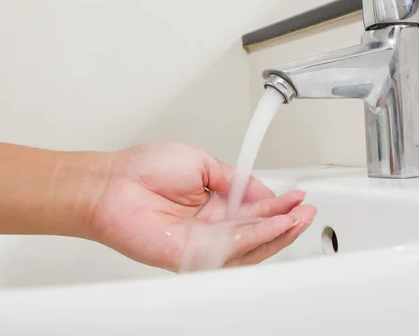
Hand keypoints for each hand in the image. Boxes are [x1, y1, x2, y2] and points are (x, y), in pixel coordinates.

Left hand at [88, 142, 315, 271]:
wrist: (112, 183)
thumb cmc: (144, 170)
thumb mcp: (201, 163)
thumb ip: (234, 179)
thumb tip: (262, 190)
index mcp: (213, 203)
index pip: (254, 209)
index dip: (278, 204)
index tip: (297, 196)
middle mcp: (211, 226)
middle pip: (256, 230)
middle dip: (285, 221)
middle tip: (305, 210)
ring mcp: (203, 243)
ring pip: (249, 245)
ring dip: (276, 232)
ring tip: (297, 218)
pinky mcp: (192, 256)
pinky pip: (229, 250)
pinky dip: (254, 239)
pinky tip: (274, 226)